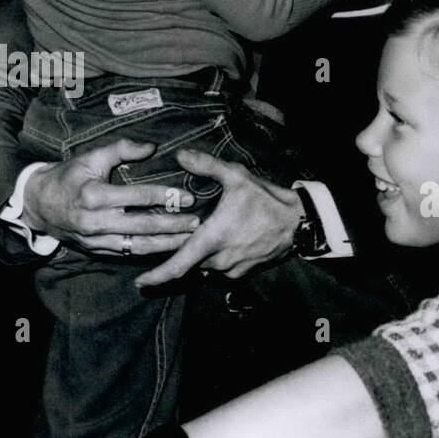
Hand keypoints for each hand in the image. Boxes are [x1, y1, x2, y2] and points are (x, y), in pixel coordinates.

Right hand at [22, 138, 200, 253]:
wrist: (39, 205)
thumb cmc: (68, 177)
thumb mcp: (90, 157)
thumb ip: (121, 149)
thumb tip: (152, 147)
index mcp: (95, 196)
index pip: (138, 197)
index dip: (165, 197)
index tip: (188, 197)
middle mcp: (96, 221)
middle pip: (143, 226)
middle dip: (173, 226)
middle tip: (197, 223)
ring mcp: (97, 240)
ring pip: (139, 245)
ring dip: (167, 244)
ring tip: (190, 240)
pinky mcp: (98, 251)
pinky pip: (129, 253)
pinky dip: (150, 252)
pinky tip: (169, 249)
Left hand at [134, 149, 302, 286]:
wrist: (299, 222)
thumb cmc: (267, 200)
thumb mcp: (237, 177)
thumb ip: (206, 166)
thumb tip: (180, 155)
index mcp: (212, 240)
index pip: (177, 266)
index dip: (156, 277)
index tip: (139, 283)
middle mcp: (219, 260)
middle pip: (189, 264)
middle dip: (179, 255)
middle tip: (170, 242)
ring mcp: (233, 269)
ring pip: (204, 268)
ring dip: (198, 257)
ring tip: (200, 239)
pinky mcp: (244, 273)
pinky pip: (220, 270)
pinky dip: (214, 260)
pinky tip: (219, 244)